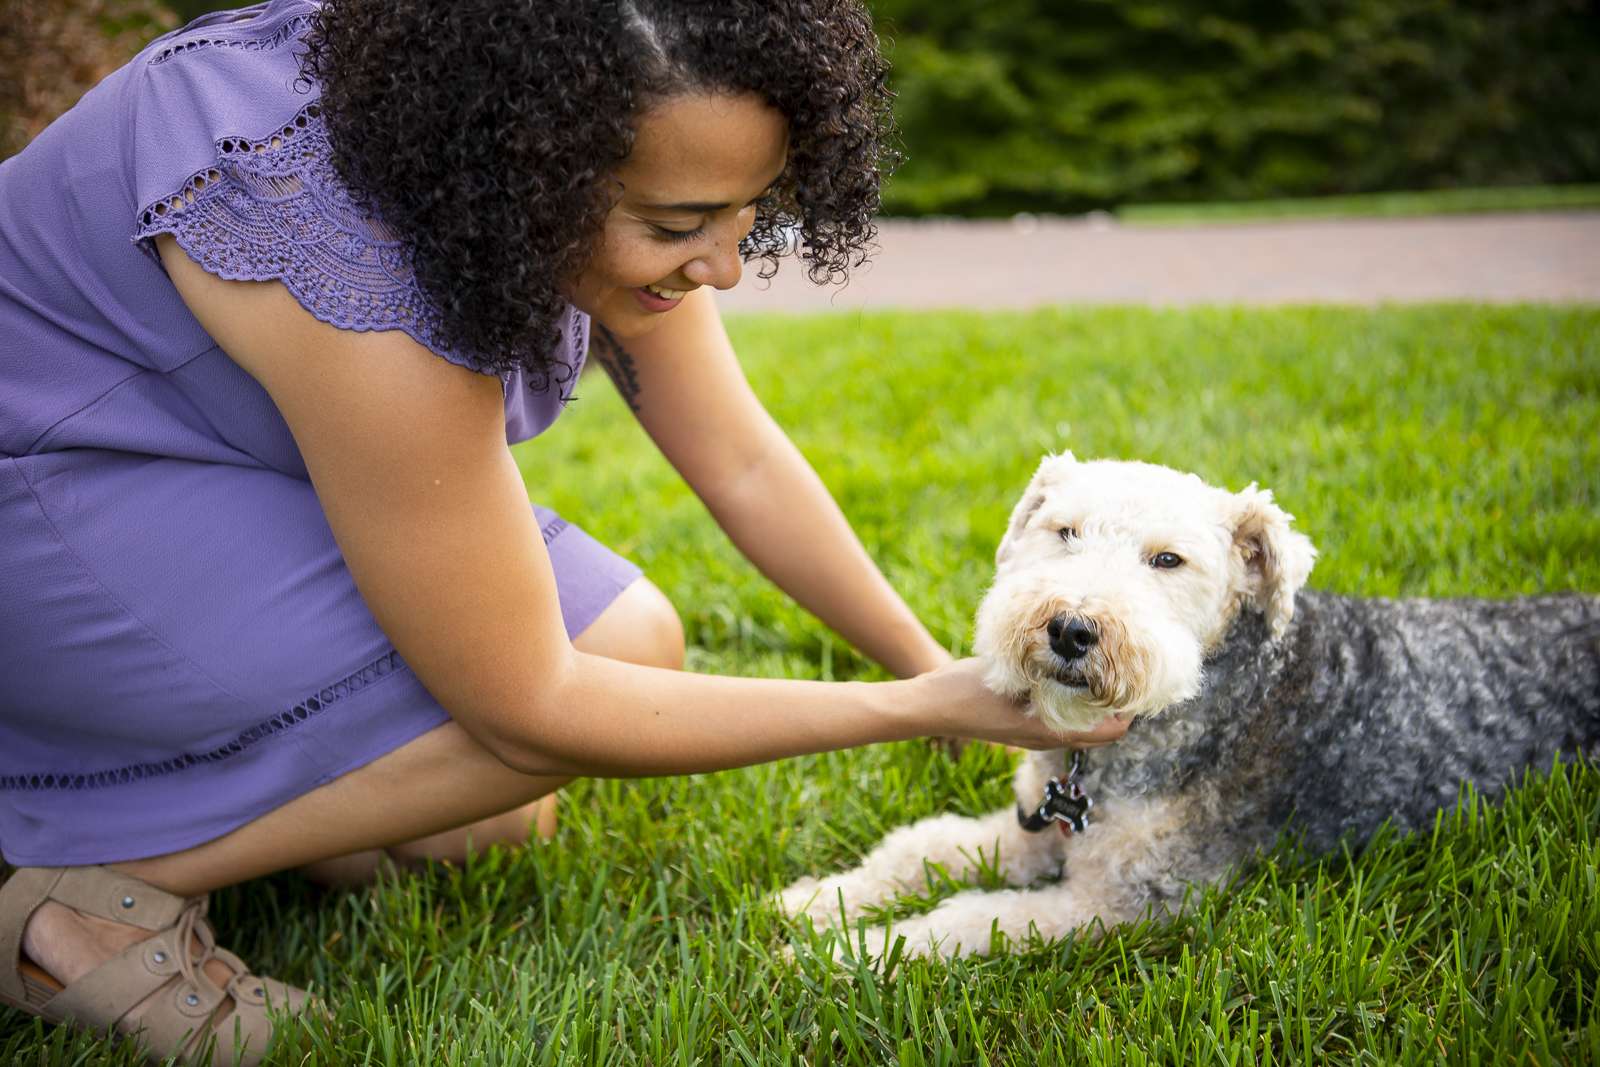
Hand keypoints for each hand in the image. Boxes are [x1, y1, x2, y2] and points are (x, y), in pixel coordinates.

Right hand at [910, 658, 1129, 750]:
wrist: (930, 706)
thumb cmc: (966, 691)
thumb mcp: (1011, 676)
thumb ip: (1047, 674)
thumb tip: (1087, 662)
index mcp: (1049, 731)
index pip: (1111, 731)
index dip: (1129, 708)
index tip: (1133, 679)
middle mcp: (1047, 739)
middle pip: (1102, 731)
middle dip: (1116, 705)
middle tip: (1121, 670)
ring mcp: (1035, 735)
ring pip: (1082, 726)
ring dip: (1096, 705)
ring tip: (1099, 671)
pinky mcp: (1024, 727)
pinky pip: (1063, 720)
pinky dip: (1075, 704)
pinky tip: (1067, 676)